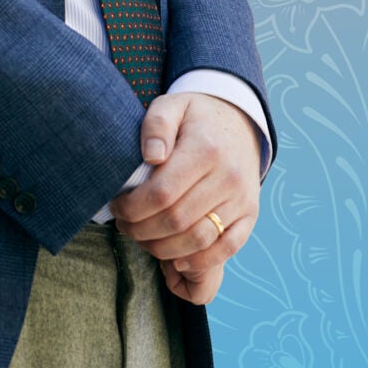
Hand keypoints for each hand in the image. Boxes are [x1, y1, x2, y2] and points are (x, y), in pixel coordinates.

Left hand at [109, 93, 260, 302]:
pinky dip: (199, 261)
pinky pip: (227, 249)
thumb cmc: (195, 118)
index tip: (117, 206)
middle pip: (177, 220)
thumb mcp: (172, 106)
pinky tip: (175, 261)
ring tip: (143, 239)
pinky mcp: (250, 215)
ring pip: (199, 239)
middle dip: (141, 230)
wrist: (239, 124)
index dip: (133, 207)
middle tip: (124, 225)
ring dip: (163, 249)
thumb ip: (156, 125)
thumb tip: (152, 157)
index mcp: (206, 149)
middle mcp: (228, 177)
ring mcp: (242, 199)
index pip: (162, 192)